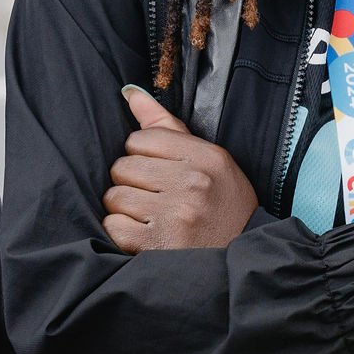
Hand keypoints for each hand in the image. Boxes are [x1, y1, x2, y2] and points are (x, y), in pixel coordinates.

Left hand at [101, 86, 257, 252]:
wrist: (240, 260)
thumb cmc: (222, 208)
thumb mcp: (210, 163)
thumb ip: (168, 128)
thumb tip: (130, 93)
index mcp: (207, 158)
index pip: (142, 139)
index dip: (142, 156)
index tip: (158, 173)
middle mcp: (193, 184)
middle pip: (123, 167)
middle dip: (130, 182)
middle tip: (151, 198)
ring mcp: (175, 215)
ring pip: (115, 196)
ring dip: (124, 208)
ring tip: (147, 217)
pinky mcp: (158, 245)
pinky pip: (114, 226)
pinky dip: (121, 231)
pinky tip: (142, 235)